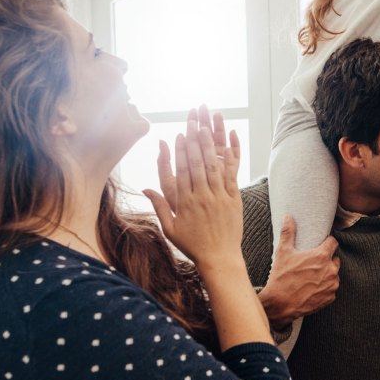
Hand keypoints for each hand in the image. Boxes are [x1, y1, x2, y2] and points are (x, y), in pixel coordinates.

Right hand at [144, 108, 242, 267]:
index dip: (180, 151)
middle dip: (194, 140)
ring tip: (206, 126)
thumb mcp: (170, 229)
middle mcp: (202, 197)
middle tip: (192, 121)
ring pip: (213, 166)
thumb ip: (159, 206)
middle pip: (197, 163)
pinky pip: (232, 175)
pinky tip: (228, 143)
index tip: (179, 135)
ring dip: (209, 144)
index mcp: (185, 203)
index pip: (181, 171)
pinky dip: (230, 158)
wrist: (219, 258)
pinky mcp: (234, 199)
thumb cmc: (192, 245)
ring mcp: (219, 197)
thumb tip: (146, 189)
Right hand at [258, 216, 339, 326]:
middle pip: (334, 259)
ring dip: (327, 274)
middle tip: (312, 263)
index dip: (327, 243)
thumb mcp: (283, 252)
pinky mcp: (331, 297)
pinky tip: (313, 288)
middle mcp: (331, 270)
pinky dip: (325, 288)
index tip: (321, 245)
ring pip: (334, 275)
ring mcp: (332, 285)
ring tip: (312, 277)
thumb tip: (288, 217)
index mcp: (321, 256)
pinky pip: (331, 289)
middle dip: (326, 260)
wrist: (280, 303)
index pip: (333, 242)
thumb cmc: (282, 277)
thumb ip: (288, 232)